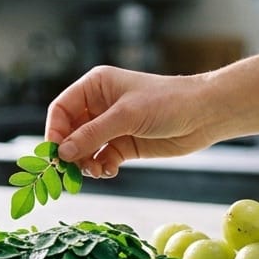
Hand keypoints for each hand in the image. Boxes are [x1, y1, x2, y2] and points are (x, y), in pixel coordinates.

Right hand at [45, 65, 218, 178]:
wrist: (204, 115)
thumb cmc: (167, 102)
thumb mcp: (126, 116)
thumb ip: (92, 134)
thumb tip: (62, 152)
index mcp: (96, 86)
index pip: (62, 109)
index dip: (55, 131)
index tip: (54, 153)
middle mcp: (100, 105)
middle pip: (70, 132)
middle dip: (70, 152)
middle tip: (70, 171)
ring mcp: (112, 126)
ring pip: (85, 149)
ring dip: (85, 163)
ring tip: (95, 171)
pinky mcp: (124, 144)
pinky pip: (102, 159)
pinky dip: (101, 167)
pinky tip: (110, 171)